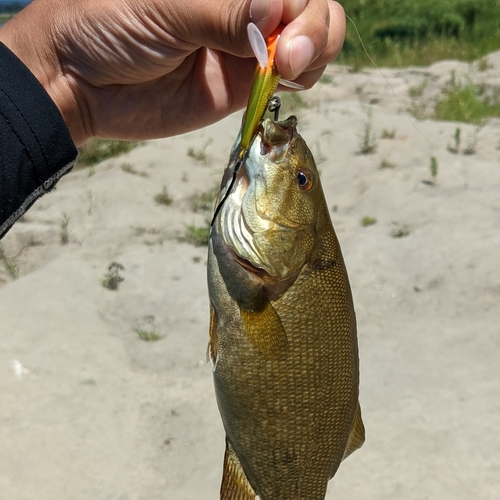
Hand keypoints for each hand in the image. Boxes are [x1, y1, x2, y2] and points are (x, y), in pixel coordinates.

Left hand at [0, 0, 345, 145]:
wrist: (82, 84)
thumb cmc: (108, 25)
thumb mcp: (166, 9)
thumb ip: (226, 13)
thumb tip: (280, 14)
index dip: (297, 3)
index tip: (280, 29)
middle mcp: (242, 4)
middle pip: (309, 4)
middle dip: (315, 28)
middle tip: (291, 59)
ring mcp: (246, 42)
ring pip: (310, 39)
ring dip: (316, 52)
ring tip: (290, 70)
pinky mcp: (242, 81)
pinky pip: (288, 77)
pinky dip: (300, 78)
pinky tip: (284, 82)